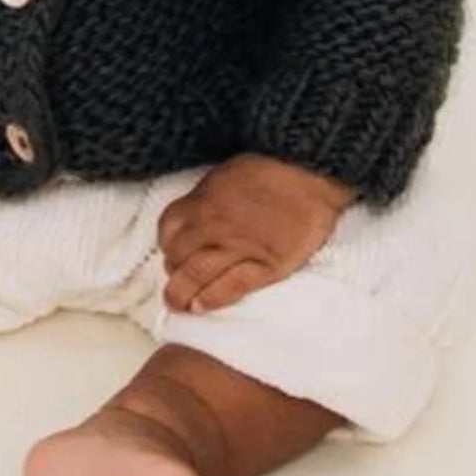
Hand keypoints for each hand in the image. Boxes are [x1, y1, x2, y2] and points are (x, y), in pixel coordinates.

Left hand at [156, 153, 357, 313]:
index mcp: (202, 201)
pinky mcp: (266, 266)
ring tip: (179, 304)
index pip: (168, 229)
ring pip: (198, 277)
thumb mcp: (223, 174)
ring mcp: (240, 248)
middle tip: (174, 282)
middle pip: (178, 257)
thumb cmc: (268, 169)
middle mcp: (214, 226)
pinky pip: (231, 288)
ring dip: (182, 293)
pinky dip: (212, 299)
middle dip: (172, 272)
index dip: (166, 244)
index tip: (170, 252)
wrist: (309, 174)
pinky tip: (201, 306)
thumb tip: (192, 218)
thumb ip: (204, 198)